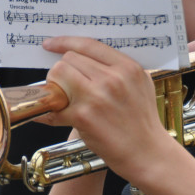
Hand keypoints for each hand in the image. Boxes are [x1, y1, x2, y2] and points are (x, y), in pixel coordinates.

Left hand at [37, 37, 176, 180]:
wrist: (147, 153)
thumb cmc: (142, 122)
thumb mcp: (141, 84)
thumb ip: (118, 69)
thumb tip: (86, 60)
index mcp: (128, 67)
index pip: (89, 44)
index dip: (65, 42)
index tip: (50, 44)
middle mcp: (113, 78)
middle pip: (70, 59)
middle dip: (63, 72)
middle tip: (66, 88)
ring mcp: (97, 96)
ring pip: (59, 75)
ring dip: (56, 87)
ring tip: (64, 101)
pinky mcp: (83, 116)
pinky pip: (53, 105)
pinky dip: (47, 112)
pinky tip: (48, 115)